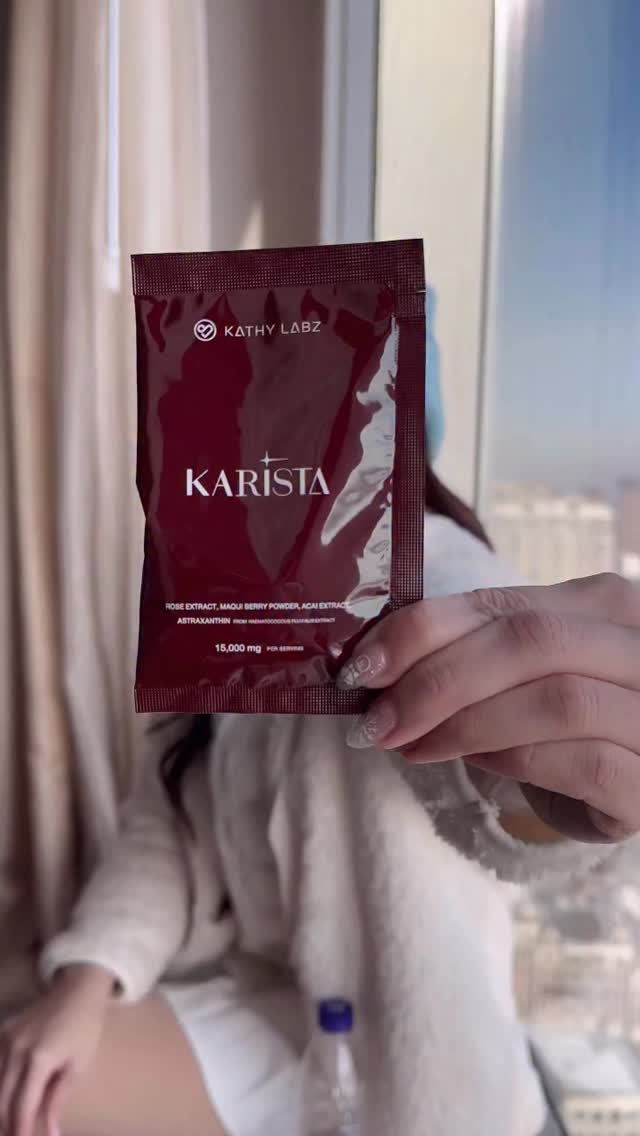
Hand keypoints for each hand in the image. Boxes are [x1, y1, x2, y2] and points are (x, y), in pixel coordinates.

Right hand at [0, 965, 113, 1135]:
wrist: (77, 991)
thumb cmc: (84, 1029)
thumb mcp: (78, 1067)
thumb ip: (58, 1100)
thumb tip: (51, 1132)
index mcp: (39, 1058)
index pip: (22, 1106)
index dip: (20, 1131)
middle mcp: (17, 1049)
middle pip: (2, 1100)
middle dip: (7, 1124)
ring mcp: (6, 1039)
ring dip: (1, 1108)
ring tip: (9, 1125)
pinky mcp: (3, 1032)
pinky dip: (0, 1086)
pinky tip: (7, 1098)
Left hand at [340, 573, 639, 842]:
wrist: (635, 782)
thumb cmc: (571, 724)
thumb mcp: (529, 672)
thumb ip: (476, 650)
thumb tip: (378, 661)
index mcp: (607, 605)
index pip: (504, 604)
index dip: (423, 631)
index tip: (363, 667)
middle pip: (532, 643)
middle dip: (437, 681)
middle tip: (377, 720)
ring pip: (559, 700)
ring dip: (466, 724)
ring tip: (411, 744)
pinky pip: (585, 764)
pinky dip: (517, 761)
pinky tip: (476, 765)